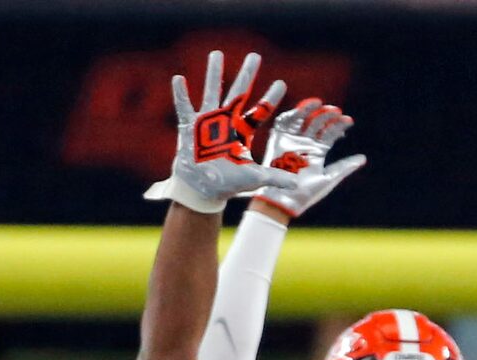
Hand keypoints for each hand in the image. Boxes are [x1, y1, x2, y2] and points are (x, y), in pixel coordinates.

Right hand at [144, 50, 293, 213]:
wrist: (202, 188)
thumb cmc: (228, 183)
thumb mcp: (254, 179)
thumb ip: (275, 178)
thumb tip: (297, 184)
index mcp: (242, 131)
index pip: (260, 111)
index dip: (270, 98)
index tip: (281, 83)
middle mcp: (226, 121)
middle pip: (239, 93)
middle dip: (247, 74)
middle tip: (255, 56)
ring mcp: (207, 122)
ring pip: (212, 91)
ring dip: (214, 73)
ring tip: (217, 53)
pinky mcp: (189, 127)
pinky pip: (184, 107)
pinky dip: (181, 94)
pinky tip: (179, 78)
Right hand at [256, 97, 365, 220]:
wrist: (284, 200)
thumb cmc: (307, 193)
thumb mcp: (330, 178)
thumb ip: (345, 166)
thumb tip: (364, 158)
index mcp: (318, 152)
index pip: (330, 133)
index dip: (339, 126)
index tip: (349, 121)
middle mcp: (305, 144)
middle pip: (317, 123)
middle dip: (327, 115)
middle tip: (337, 111)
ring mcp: (292, 140)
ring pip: (302, 119)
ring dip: (311, 110)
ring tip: (321, 105)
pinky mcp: (278, 140)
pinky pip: (283, 122)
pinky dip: (291, 114)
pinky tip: (303, 109)